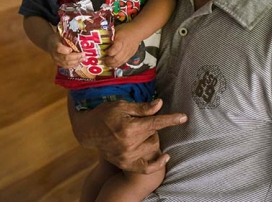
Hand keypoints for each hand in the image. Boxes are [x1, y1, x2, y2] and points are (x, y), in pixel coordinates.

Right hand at [48, 32, 83, 68]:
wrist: (49, 44)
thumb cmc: (57, 38)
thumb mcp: (60, 35)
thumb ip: (68, 38)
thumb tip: (79, 41)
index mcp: (55, 44)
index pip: (59, 48)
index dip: (65, 50)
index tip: (72, 49)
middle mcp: (55, 54)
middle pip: (65, 57)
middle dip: (76, 57)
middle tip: (84, 54)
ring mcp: (56, 60)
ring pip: (66, 63)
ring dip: (76, 62)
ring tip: (83, 59)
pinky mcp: (58, 64)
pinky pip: (66, 66)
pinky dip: (73, 65)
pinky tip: (79, 62)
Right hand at [69, 98, 186, 173]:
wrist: (88, 131)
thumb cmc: (104, 115)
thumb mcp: (121, 106)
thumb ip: (142, 108)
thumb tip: (160, 104)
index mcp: (129, 127)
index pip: (155, 123)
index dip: (171, 119)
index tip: (183, 117)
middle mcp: (129, 144)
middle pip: (154, 134)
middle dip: (152, 126)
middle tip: (141, 121)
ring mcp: (127, 156)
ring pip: (153, 147)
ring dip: (151, 139)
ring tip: (140, 133)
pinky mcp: (125, 164)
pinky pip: (146, 167)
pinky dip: (157, 163)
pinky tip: (165, 157)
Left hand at [103, 23, 141, 68]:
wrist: (138, 32)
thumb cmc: (126, 29)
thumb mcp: (116, 30)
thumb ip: (110, 36)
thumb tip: (101, 41)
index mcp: (121, 40)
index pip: (115, 49)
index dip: (108, 52)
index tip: (104, 51)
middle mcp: (125, 48)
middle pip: (116, 58)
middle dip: (108, 61)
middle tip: (102, 60)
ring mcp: (128, 53)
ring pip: (119, 62)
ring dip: (112, 64)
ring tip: (106, 63)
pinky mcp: (130, 56)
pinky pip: (123, 62)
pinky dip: (117, 65)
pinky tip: (112, 64)